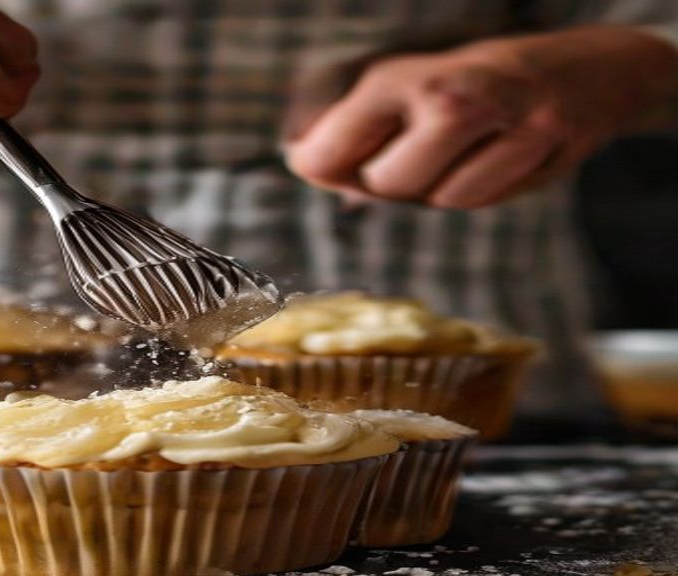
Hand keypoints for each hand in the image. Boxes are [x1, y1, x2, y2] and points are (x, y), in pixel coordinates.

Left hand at [285, 26, 677, 208]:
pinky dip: (476, 191)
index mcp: (414, 75)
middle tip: (392, 160)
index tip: (309, 164)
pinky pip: (487, 202)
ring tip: (451, 154)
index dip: (319, 162)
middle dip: (384, 181)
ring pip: (443, 200)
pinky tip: (489, 160)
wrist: (584, 69)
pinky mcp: (547, 154)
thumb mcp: (411, 80)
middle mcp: (461, 99)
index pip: (341, 140)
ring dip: (436, 189)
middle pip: (389, 184)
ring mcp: (510, 127)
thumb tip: (306, 165)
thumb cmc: (475, 80)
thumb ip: (358, 125)